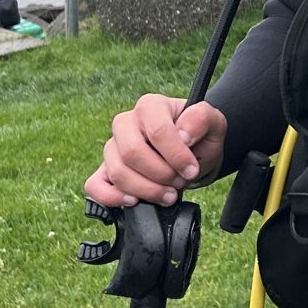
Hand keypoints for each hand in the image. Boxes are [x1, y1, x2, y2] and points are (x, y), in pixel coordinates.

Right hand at [85, 94, 227, 207]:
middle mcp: (126, 123)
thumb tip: (182, 134)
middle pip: (132, 152)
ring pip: (117, 171)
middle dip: (161, 175)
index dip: (176, 155)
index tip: (192, 169)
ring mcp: (113, 147)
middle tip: (179, 182)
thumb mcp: (213, 123)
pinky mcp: (105, 170)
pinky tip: (134, 201)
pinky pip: (94, 185)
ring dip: (146, 190)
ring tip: (168, 194)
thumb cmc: (199, 137)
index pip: (156, 130)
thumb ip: (201, 120)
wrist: (193, 155)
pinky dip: (112, 198)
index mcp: (150, 107)